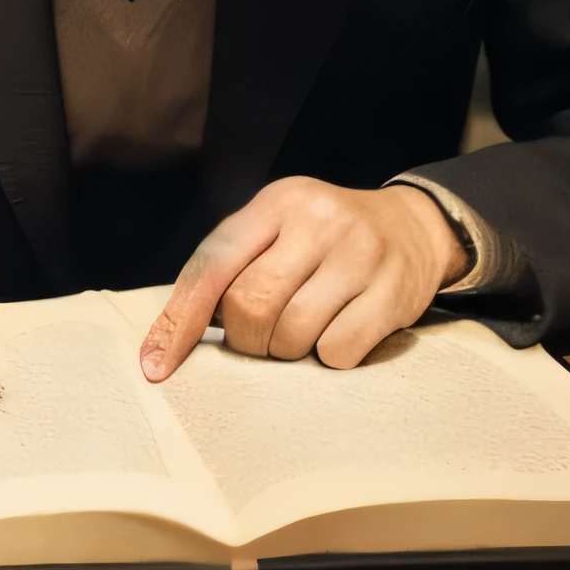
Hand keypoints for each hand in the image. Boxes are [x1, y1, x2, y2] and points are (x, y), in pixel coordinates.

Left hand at [139, 178, 463, 379]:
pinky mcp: (394, 291)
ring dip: (287, 351)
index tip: (156, 367)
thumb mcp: (276, 230)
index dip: (179, 321)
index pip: (212, 265)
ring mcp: (360, 253)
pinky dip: (329, 356)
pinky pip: (338, 350)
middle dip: (247, 339)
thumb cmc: (323, 240)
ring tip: (302, 331)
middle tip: (262, 338)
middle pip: (250, 306)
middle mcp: (317, 220)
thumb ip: (230, 268)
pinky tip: (338, 333)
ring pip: (292, 334)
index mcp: (275, 203)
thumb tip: (172, 338)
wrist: (413, 226)